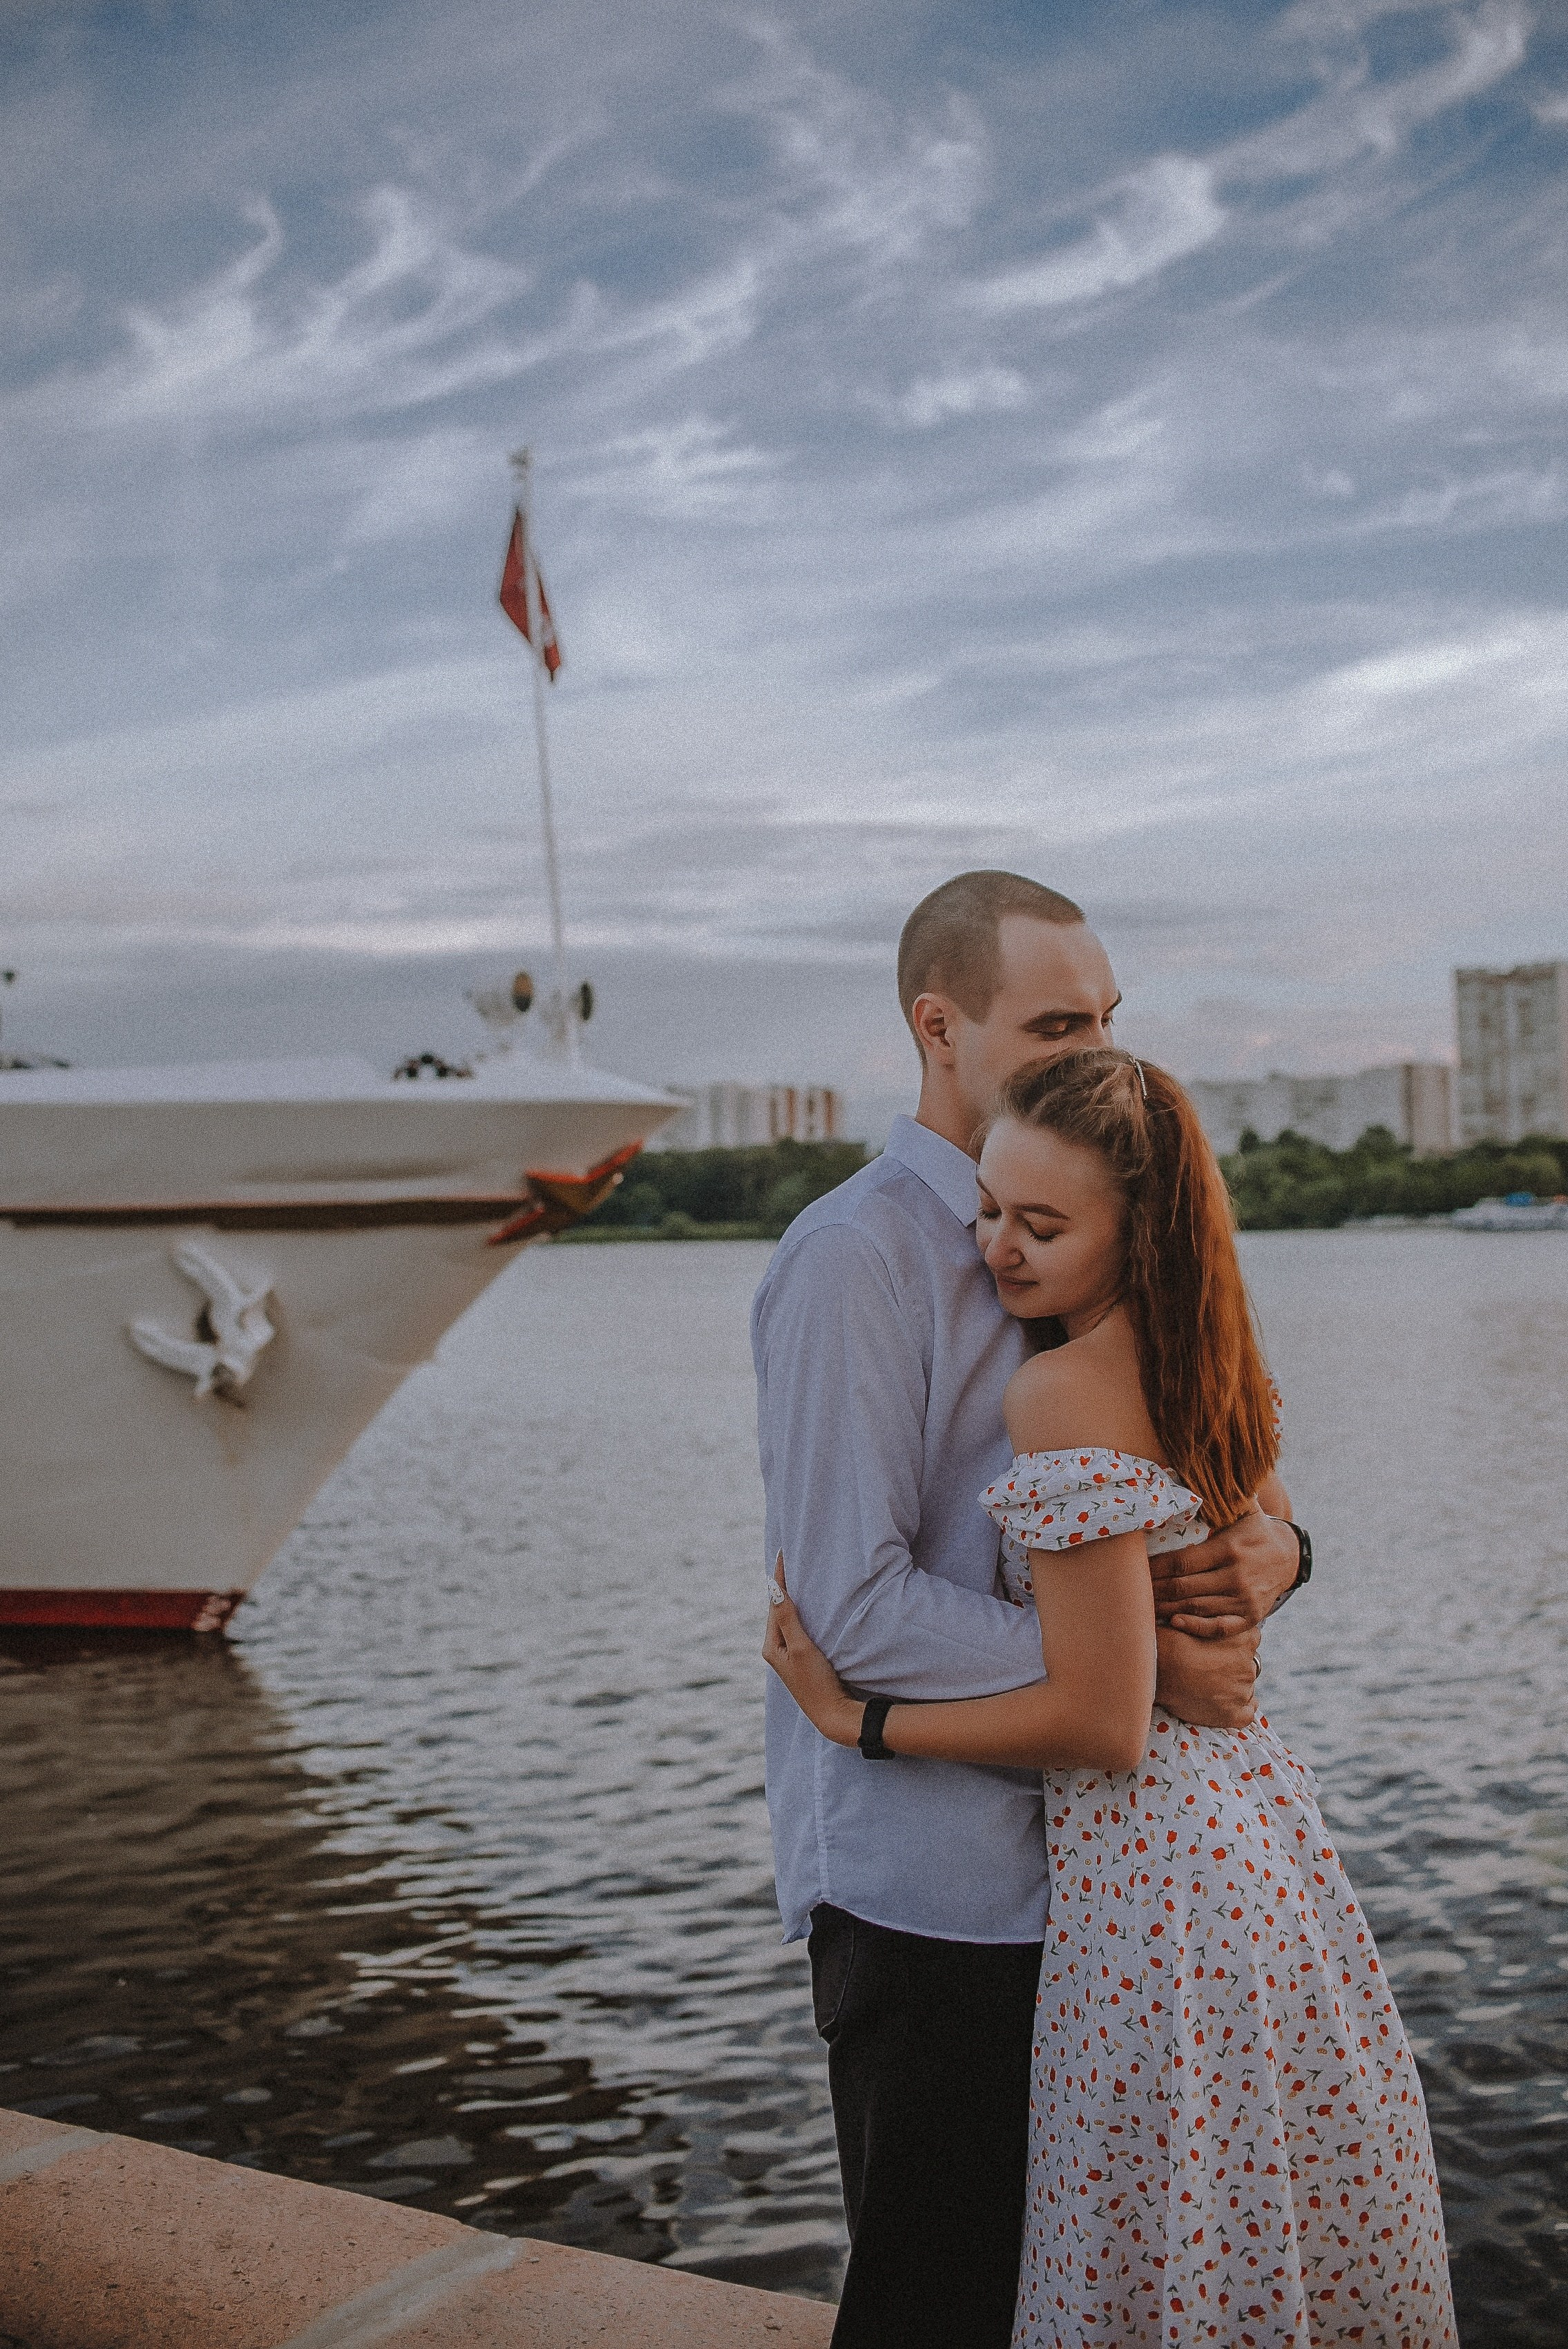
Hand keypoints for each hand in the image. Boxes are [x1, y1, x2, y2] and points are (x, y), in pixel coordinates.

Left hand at [762, 1558, 862, 1746]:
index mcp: (771, 1644)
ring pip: (787, 1619)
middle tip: (787, 1561)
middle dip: (781, 1586)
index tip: (782, 1554)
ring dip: (791, 1600)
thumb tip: (773, 1589)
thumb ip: (788, 1618)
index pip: (774, 1602)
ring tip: (795, 1579)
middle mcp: (776, 1649)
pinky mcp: (802, 1661)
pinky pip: (797, 1629)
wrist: (832, 1714)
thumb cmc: (816, 1681)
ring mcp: (789, 1656)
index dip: (778, 1578)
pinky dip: (799, 1615)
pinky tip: (807, 1610)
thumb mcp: (801, 1647)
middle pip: (777, 1609)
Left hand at [1148, 1508, 1298, 1636]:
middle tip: (1133, 1590)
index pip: (1183, 1561)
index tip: (1138, 1568)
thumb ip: (1221, 1495)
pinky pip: (1218, 1627)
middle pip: (1185, 1587)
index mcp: (1230, 1548)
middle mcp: (1237, 1575)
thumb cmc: (1255, 1530)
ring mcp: (1244, 1599)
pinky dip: (1196, 1627)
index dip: (1157, 1568)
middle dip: (1156, 1589)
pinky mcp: (1249, 1617)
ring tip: (1145, 1606)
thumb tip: (1194, 1468)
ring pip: (1196, 1607)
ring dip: (1167, 1608)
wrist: (1290, 1557)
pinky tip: (1176, 1622)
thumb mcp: (1244, 1508)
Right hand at [1155, 1623, 1259, 1729]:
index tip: (1218, 1647)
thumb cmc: (1171, 1641)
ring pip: (1245, 1689)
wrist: (1155, 1669)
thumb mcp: (1198, 1619)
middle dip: (1233, 1667)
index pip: (1251, 1641)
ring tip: (1207, 1686)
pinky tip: (1221, 1704)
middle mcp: (1249, 1666)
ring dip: (1232, 1688)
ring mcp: (1242, 1692)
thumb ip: (1217, 1624)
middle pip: (1248, 1666)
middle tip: (1208, 1668)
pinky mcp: (1233, 1715)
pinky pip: (1247, 1714)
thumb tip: (1217, 1625)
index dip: (1234, 1645)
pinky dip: (1238, 1710)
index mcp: (1246, 1639)